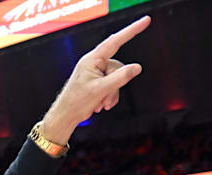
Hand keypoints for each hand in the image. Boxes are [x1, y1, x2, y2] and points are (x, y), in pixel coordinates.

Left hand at [41, 16, 150, 142]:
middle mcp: (94, 63)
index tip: (145, 21)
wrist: (67, 115)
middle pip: (118, 67)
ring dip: (111, 94)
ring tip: (101, 104)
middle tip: (105, 99)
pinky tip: (100, 104)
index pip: (115, 42)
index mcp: (92, 60)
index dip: (131, 31)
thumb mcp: (101, 90)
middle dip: (115, 86)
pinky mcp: (97, 81)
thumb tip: (136, 67)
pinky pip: (113, 84)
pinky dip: (109, 96)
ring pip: (117, 78)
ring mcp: (96, 72)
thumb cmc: (76, 102)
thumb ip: (120, 77)